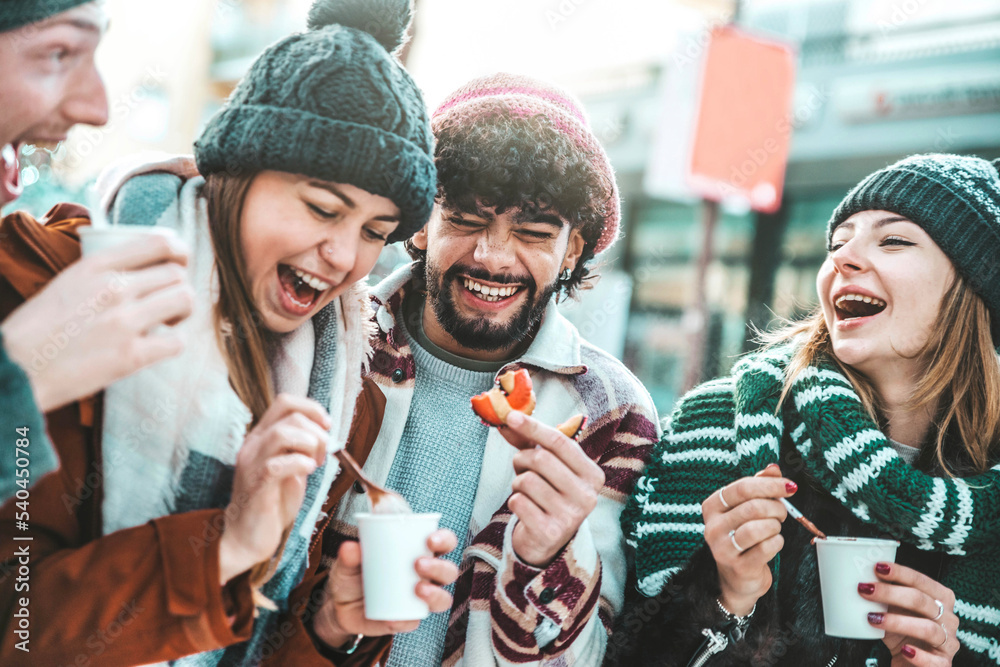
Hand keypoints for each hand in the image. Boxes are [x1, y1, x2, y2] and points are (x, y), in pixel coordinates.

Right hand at [1, 235, 192, 411]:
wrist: (15, 369)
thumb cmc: (37, 330)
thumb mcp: (66, 282)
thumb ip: (102, 272)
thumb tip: (138, 267)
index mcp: (94, 266)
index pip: (158, 242)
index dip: (179, 251)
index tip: (179, 262)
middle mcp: (113, 288)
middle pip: (177, 274)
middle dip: (178, 287)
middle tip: (165, 303)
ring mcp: (123, 321)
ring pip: (184, 300)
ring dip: (182, 311)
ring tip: (166, 321)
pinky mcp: (130, 356)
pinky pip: (177, 342)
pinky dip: (173, 343)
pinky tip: (157, 346)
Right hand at [218, 394, 330, 582]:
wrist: (248, 537)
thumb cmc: (272, 503)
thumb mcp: (291, 468)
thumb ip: (301, 449)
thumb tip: (326, 435)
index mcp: (261, 436)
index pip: (285, 402)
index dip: (312, 408)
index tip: (328, 426)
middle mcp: (253, 445)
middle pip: (290, 416)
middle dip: (317, 432)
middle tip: (323, 455)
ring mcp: (252, 464)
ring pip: (282, 434)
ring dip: (309, 445)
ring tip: (315, 464)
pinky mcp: (256, 485)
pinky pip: (277, 465)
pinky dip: (300, 464)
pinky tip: (307, 472)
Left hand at [312, 529, 458, 648]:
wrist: (340, 605)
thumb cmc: (353, 574)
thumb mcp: (348, 562)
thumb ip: (349, 555)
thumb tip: (350, 547)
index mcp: (420, 552)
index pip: (444, 543)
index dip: (445, 540)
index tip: (430, 539)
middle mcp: (426, 576)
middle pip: (449, 571)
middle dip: (439, 567)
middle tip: (418, 564)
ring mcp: (419, 600)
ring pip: (443, 599)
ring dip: (435, 594)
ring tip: (418, 589)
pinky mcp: (407, 620)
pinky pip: (414, 622)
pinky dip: (406, 620)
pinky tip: (393, 618)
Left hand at [499, 410, 604, 567]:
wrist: (548, 541)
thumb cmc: (549, 494)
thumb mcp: (547, 467)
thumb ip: (530, 442)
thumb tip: (507, 419)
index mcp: (593, 475)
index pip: (561, 443)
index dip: (533, 427)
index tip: (511, 416)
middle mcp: (587, 496)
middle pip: (541, 460)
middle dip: (522, 459)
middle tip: (519, 466)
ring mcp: (571, 517)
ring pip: (527, 481)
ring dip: (517, 483)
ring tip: (524, 491)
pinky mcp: (550, 533)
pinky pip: (518, 502)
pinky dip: (514, 501)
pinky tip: (525, 509)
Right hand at [702, 463, 794, 614]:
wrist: (738, 577)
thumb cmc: (743, 536)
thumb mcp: (746, 508)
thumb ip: (758, 485)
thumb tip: (773, 468)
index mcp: (712, 506)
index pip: (743, 487)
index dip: (770, 485)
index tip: (790, 486)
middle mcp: (712, 526)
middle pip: (754, 507)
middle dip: (776, 508)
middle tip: (781, 513)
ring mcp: (723, 548)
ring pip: (760, 527)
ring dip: (776, 526)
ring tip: (774, 528)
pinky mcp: (738, 566)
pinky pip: (767, 547)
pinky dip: (777, 542)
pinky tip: (773, 543)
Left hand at [859, 562, 958, 664]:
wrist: (910, 665)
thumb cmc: (902, 633)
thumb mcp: (893, 611)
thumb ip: (885, 596)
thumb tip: (861, 577)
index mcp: (940, 599)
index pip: (921, 581)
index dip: (900, 573)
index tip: (877, 567)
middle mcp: (948, 618)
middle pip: (921, 601)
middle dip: (890, 593)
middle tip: (865, 590)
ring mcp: (948, 642)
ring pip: (927, 628)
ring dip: (898, 622)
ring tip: (872, 618)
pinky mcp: (943, 664)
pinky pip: (933, 660)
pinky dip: (918, 654)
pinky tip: (904, 649)